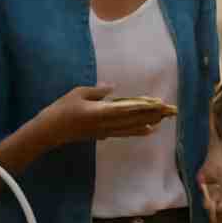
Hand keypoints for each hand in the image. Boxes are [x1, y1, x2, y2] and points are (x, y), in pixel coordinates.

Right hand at [37, 85, 168, 145]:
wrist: (49, 132)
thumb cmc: (60, 109)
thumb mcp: (77, 93)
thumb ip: (97, 91)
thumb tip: (113, 88)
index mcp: (99, 112)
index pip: (127, 108)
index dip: (144, 106)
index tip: (158, 103)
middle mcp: (106, 124)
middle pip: (134, 119)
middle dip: (154, 114)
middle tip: (171, 111)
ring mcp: (105, 131)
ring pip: (132, 127)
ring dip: (149, 122)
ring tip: (165, 118)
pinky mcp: (102, 134)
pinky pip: (124, 132)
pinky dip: (137, 131)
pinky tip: (148, 130)